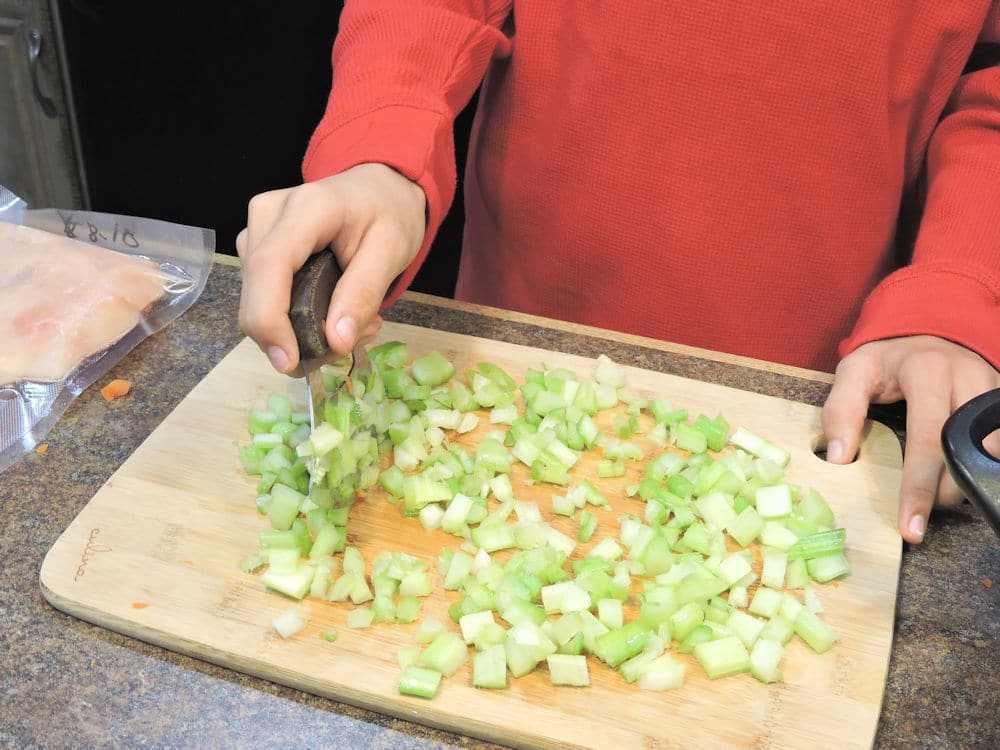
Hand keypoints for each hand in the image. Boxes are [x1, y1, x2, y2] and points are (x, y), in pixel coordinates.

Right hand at [236, 163, 426, 371]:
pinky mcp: (255, 246)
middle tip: (347, 344)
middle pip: (256, 291)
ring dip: (296, 329)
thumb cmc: (388, 213)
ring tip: (351, 325)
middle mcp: (268, 214)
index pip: (270, 266)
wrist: (379, 187)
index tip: (289, 361)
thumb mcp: (392, 251)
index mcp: (307, 208)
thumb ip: (364, 294)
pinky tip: (332, 313)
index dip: (270, 319)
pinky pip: (264, 295)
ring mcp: (256, 229)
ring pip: (257, 299)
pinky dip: (293, 318)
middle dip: (292, 336)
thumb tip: (337, 342)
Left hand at [821, 335, 999, 543]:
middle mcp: (967, 377)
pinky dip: (983, 465)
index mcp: (927, 370)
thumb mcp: (854, 371)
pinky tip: (961, 479)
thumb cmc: (887, 357)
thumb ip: (841, 410)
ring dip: (967, 481)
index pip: (928, 438)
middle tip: (921, 522)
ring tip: (937, 499)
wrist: (927, 327)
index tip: (910, 525)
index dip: (919, 486)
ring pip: (992, 449)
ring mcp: (992, 388)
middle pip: (966, 449)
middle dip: (945, 493)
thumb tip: (838, 458)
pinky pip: (999, 440)